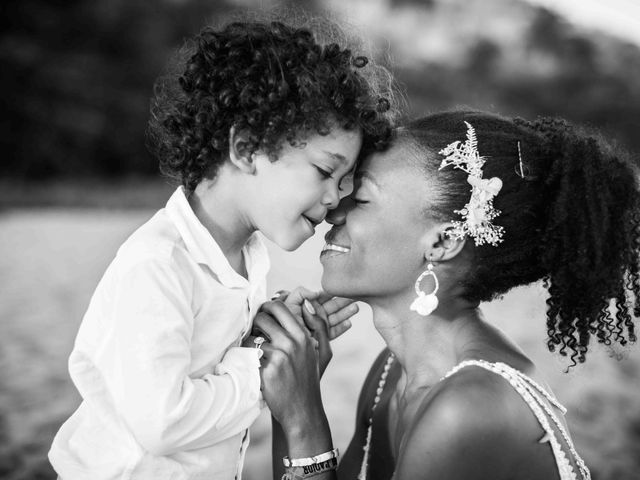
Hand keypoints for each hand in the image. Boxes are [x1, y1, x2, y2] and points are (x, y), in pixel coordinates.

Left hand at [249, 300, 328, 431]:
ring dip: (250, 342)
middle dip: (256, 323)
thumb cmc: (310, 379)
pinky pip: (249, 355)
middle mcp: (290, 343)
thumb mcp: (323, 351)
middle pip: (262, 318)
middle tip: (257, 332)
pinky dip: (248, 358)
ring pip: (252, 337)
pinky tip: (255, 366)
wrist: (302, 411)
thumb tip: (307, 303)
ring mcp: (277, 357)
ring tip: (256, 352)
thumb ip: (320, 324)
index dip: (267, 307)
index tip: (264, 314)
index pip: (279, 307)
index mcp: (302, 336)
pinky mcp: (265, 370)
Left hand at [272, 288, 357, 339]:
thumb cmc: (280, 323)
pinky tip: (349, 323)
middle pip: (330, 307)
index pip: (322, 297)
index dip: (331, 292)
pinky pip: (332, 333)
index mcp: (307, 306)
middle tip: (355, 296)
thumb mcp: (289, 303)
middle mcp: (313, 316)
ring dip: (345, 313)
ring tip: (355, 307)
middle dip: (343, 301)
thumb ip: (300, 293)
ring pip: (334, 318)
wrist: (281, 347)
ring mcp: (317, 327)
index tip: (341, 289)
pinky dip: (340, 328)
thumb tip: (316, 292)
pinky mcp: (320, 339)